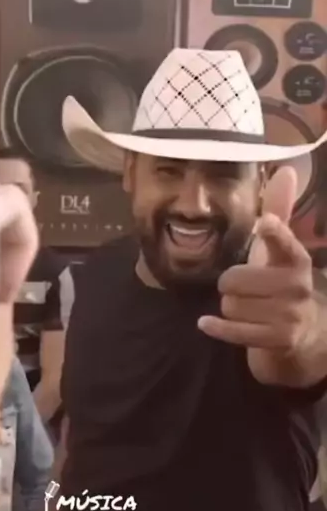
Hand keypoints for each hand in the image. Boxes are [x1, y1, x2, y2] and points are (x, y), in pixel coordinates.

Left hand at [198, 166, 315, 382]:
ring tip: (242, 307)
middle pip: (235, 280)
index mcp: (296, 259)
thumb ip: (279, 211)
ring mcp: (290, 315)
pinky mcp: (279, 340)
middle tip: (241, 288)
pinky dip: (216, 327)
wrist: (303, 333)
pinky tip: (206, 323)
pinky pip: (234, 331)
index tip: (265, 225)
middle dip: (229, 285)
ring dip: (228, 307)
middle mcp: (297, 286)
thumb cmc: (281, 283)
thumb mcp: (279, 249)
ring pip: (231, 305)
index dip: (275, 234)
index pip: (285, 244)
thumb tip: (287, 170)